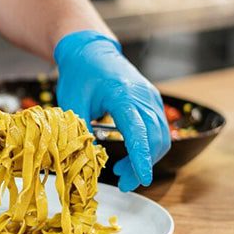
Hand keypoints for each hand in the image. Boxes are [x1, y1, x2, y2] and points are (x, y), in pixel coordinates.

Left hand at [54, 31, 170, 191]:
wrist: (90, 50)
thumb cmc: (79, 74)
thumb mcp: (72, 104)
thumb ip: (82, 131)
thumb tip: (90, 159)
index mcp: (123, 95)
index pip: (138, 131)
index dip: (140, 158)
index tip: (142, 179)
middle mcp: (143, 96)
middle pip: (155, 138)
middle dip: (142, 165)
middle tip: (123, 183)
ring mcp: (151, 97)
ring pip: (161, 136)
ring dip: (147, 158)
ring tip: (124, 171)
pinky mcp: (151, 100)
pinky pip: (159, 128)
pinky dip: (149, 146)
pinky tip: (131, 155)